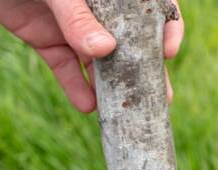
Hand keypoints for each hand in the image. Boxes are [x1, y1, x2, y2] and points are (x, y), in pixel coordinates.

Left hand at [0, 0, 183, 111]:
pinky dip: (75, 88)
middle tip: (160, 99)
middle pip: (129, 43)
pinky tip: (87, 106)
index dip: (167, 29)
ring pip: (99, 62)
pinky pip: (66, 69)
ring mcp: (74, 28)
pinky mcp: (48, 43)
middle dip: (144, 72)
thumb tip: (103, 51)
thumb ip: (78, 19)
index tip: (169, 52)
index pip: (152, 8)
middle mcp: (98, 10)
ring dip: (112, 88)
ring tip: (125, 112)